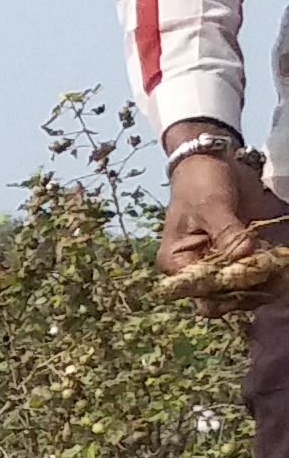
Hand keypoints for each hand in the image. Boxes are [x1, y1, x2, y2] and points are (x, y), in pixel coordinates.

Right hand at [162, 132, 282, 283]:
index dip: (226, 289)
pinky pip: (253, 274)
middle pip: (222, 296)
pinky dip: (270, 274)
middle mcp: (197, 268)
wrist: (212, 161)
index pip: (201, 291)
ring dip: (264, 285)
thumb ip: (227, 235)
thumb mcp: (211, 206)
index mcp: (179, 262)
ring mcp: (218, 263)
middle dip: (250, 290)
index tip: (252, 273)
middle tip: (276, 276)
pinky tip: (283, 268)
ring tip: (283, 274)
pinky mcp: (238, 255)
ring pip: (241, 289)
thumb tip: (245, 260)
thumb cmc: (200, 183)